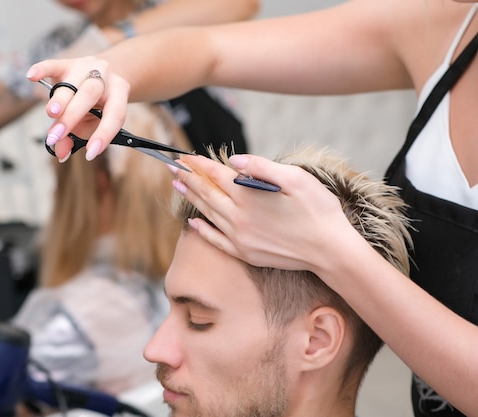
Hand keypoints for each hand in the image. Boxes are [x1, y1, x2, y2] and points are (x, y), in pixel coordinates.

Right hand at [26, 56, 129, 161]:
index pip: (115, 114)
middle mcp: (105, 75)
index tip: (90, 154)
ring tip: (51, 114)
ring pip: (71, 83)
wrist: (102, 74)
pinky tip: (31, 77)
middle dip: (71, 117)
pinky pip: (53, 64)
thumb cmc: (98, 104)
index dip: (103, 135)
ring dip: (60, 100)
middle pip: (89, 95)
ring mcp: (85, 66)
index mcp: (119, 91)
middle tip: (56, 136)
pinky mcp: (67, 63)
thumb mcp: (94, 122)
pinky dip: (41, 70)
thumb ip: (78, 137)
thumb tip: (60, 153)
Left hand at [171, 153, 352, 272]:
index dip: (200, 164)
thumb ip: (263, 168)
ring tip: (178, 186)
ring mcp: (240, 238)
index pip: (217, 175)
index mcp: (249, 197)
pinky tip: (193, 222)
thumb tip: (235, 160)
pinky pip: (216, 240)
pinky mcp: (245, 253)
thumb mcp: (297, 179)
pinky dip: (203, 229)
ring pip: (208, 214)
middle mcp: (239, 218)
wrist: (331, 251)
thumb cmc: (318, 210)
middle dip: (188, 178)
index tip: (185, 156)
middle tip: (171, 167)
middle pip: (207, 194)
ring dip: (191, 199)